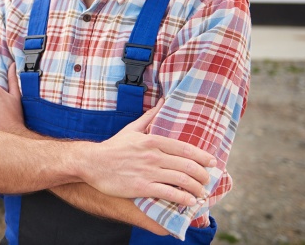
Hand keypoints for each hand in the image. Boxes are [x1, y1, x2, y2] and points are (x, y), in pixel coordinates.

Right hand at [83, 98, 215, 206]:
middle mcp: (152, 155)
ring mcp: (148, 172)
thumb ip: (149, 117)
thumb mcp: (131, 129)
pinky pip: (169, 194)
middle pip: (187, 165)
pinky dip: (183, 199)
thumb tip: (163, 101)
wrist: (92, 163)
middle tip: (207, 181)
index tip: (212, 163)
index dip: (202, 156)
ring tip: (201, 194)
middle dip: (202, 175)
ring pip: (181, 180)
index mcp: (151, 140)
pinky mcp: (142, 187)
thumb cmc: (113, 147)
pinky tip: (189, 202)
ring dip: (196, 189)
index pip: (184, 148)